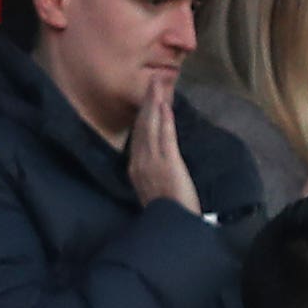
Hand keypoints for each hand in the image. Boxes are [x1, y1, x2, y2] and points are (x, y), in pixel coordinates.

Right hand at [128, 78, 199, 213]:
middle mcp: (140, 162)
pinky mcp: (168, 163)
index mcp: (135, 169)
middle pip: (142, 126)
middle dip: (146, 103)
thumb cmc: (166, 211)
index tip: (146, 100)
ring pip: (151, 126)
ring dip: (154, 104)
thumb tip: (157, 161)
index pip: (137, 137)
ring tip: (158, 85)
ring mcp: (152, 161)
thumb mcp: (154, 191)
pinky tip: (165, 105)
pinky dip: (164, 119)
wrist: (171, 225)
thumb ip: (153, 173)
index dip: (142, 116)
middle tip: (152, 82)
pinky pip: (165, 136)